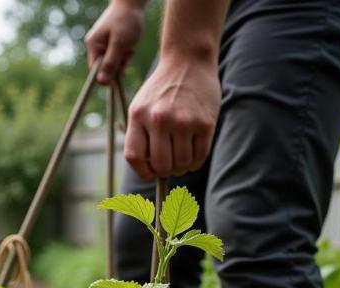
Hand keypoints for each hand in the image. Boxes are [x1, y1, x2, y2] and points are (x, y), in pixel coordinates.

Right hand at [85, 1, 145, 84]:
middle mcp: (95, 47)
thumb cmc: (126, 21)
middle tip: (127, 53)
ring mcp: (102, 46)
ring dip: (123, 61)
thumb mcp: (120, 43)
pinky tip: (129, 48)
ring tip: (129, 48)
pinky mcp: (110, 46)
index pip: (95, 72)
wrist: (132, 4)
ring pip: (112, 65)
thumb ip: (110, 63)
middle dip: (117, 66)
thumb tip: (101, 82)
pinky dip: (125, 57)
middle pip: (104, 69)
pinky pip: (117, 59)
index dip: (107, 76)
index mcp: (93, 45)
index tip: (121, 70)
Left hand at [125, 56, 219, 178]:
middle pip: (161, 166)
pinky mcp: (205, 123)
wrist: (189, 62)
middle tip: (170, 162)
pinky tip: (193, 152)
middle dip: (166, 170)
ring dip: (182, 166)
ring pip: (182, 165)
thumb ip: (139, 136)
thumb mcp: (141, 106)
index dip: (143, 172)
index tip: (151, 172)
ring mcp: (184, 121)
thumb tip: (149, 172)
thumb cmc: (162, 91)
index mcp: (139, 115)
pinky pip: (199, 158)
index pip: (134, 157)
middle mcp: (160, 119)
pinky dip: (195, 162)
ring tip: (181, 154)